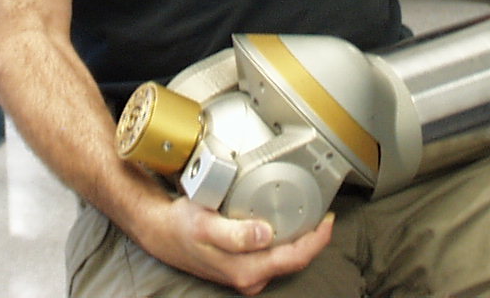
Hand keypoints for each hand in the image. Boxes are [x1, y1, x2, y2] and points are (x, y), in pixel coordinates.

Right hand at [135, 195, 334, 295]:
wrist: (161, 232)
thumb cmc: (182, 226)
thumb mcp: (205, 224)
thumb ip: (235, 233)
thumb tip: (265, 234)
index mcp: (246, 270)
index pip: (294, 258)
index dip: (316, 240)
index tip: (328, 219)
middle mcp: (249, 277)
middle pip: (293, 260)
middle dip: (312, 238)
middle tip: (323, 211)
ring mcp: (246, 274)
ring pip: (284, 258)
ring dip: (298, 237)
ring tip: (308, 212)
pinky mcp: (242, 266)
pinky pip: (272, 255)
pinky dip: (283, 238)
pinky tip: (285, 221)